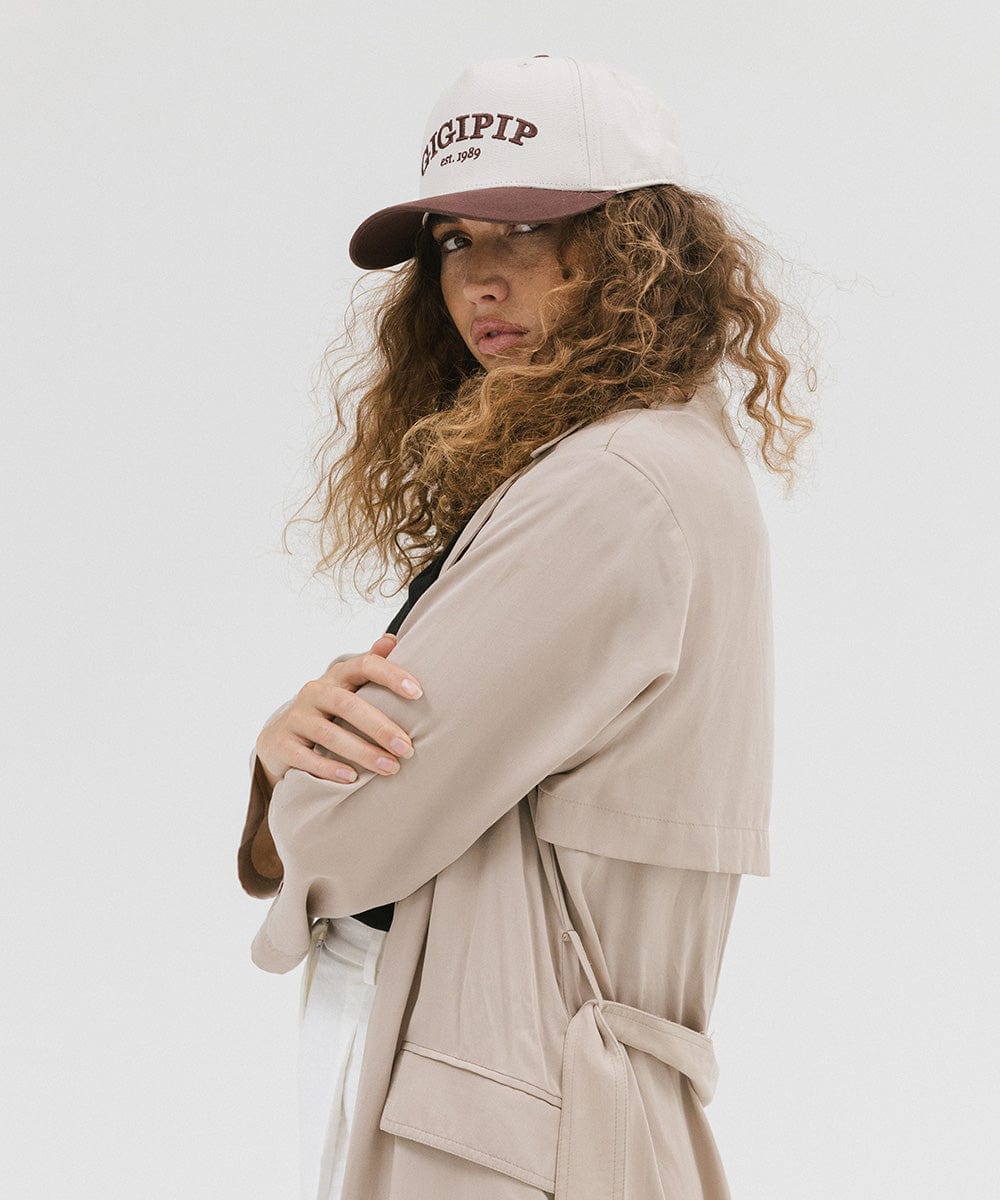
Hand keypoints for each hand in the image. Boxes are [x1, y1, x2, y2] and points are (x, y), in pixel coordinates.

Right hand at [254, 633, 421, 788]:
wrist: (279, 738)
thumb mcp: (347, 687)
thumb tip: (392, 638)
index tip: (417, 693)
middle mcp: (314, 692)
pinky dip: (329, 768)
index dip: (391, 676)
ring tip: (390, 768)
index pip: (365, 665)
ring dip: (362, 752)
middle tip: (407, 748)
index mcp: (337, 676)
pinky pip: (305, 757)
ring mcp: (296, 718)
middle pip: (348, 705)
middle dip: (380, 727)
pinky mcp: (282, 744)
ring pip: (328, 733)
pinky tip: (352, 778)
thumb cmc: (326, 711)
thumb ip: (371, 664)